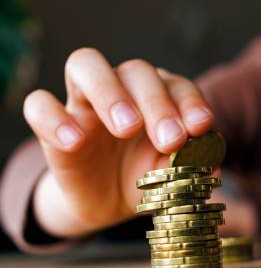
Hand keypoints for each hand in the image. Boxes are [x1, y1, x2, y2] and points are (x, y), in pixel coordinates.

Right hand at [23, 48, 213, 236]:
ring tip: (127, 127)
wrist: (108, 203)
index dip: (191, 102)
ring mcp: (86, 103)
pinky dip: (54, 118)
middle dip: (157, 103)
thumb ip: (192, 169)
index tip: (201, 127)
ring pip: (86, 64)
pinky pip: (40, 105)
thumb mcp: (173, 179)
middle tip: (170, 140)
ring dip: (110, 92)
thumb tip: (212, 171)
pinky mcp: (52, 125)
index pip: (177, 85)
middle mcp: (125, 89)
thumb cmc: (147, 178)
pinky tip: (74, 142)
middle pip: (136, 71)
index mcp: (161, 97)